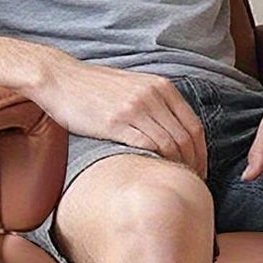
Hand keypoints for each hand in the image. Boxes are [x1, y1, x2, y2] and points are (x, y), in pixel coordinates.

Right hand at [32, 58, 206, 179]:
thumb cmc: (94, 87)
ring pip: (169, 144)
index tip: (200, 170)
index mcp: (161, 87)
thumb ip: (155, 103)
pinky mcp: (115, 122)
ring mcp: (135, 108)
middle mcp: (152, 96)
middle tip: (192, 183)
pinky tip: (154, 175)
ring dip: (176, 168)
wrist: (61, 79)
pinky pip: (146, 146)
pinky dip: (155, 163)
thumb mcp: (134, 86)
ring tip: (174, 183)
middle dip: (194, 165)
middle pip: (186, 137)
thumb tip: (172, 132)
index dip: (201, 153)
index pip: (194, 125)